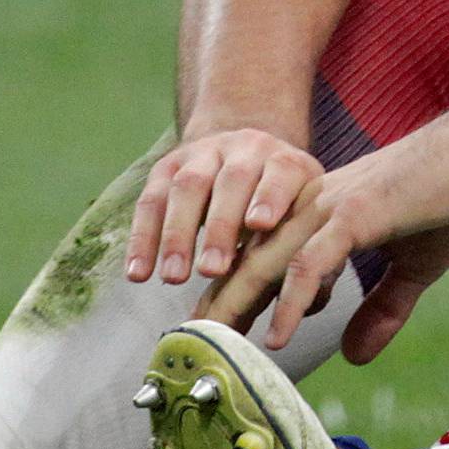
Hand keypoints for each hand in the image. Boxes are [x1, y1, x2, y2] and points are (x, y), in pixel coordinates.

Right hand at [126, 128, 324, 283]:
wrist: (249, 151)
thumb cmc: (284, 202)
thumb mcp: (302, 212)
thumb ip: (305, 247)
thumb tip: (309, 299)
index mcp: (286, 160)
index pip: (281, 172)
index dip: (270, 196)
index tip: (261, 224)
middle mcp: (246, 148)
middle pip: (232, 182)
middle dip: (220, 226)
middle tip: (212, 269)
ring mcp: (205, 153)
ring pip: (188, 187)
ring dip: (177, 234)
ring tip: (173, 277)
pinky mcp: (169, 166)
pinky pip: (151, 201)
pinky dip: (142, 238)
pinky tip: (138, 272)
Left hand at [195, 105, 448, 360]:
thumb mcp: (416, 267)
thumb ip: (382, 308)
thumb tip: (354, 357)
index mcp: (325, 214)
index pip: (267, 260)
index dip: (238, 299)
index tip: (215, 338)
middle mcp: (316, 207)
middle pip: (251, 262)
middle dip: (219, 306)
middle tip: (191, 351)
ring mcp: (334, 207)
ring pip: (269, 262)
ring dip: (239, 305)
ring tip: (216, 347)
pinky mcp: (359, 213)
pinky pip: (312, 262)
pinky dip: (291, 300)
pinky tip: (279, 334)